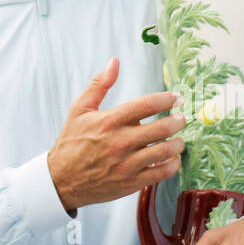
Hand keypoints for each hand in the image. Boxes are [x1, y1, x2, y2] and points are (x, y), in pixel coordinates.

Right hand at [46, 56, 184, 211]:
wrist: (61, 180)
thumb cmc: (72, 142)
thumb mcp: (80, 109)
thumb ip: (100, 84)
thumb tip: (114, 61)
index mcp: (110, 121)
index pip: (147, 105)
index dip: (167, 99)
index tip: (177, 98)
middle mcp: (120, 141)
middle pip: (162, 128)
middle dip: (178, 121)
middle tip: (181, 119)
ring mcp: (127, 163)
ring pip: (165, 151)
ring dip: (178, 144)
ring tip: (179, 140)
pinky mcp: (131, 182)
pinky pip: (161, 173)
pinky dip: (173, 165)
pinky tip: (173, 159)